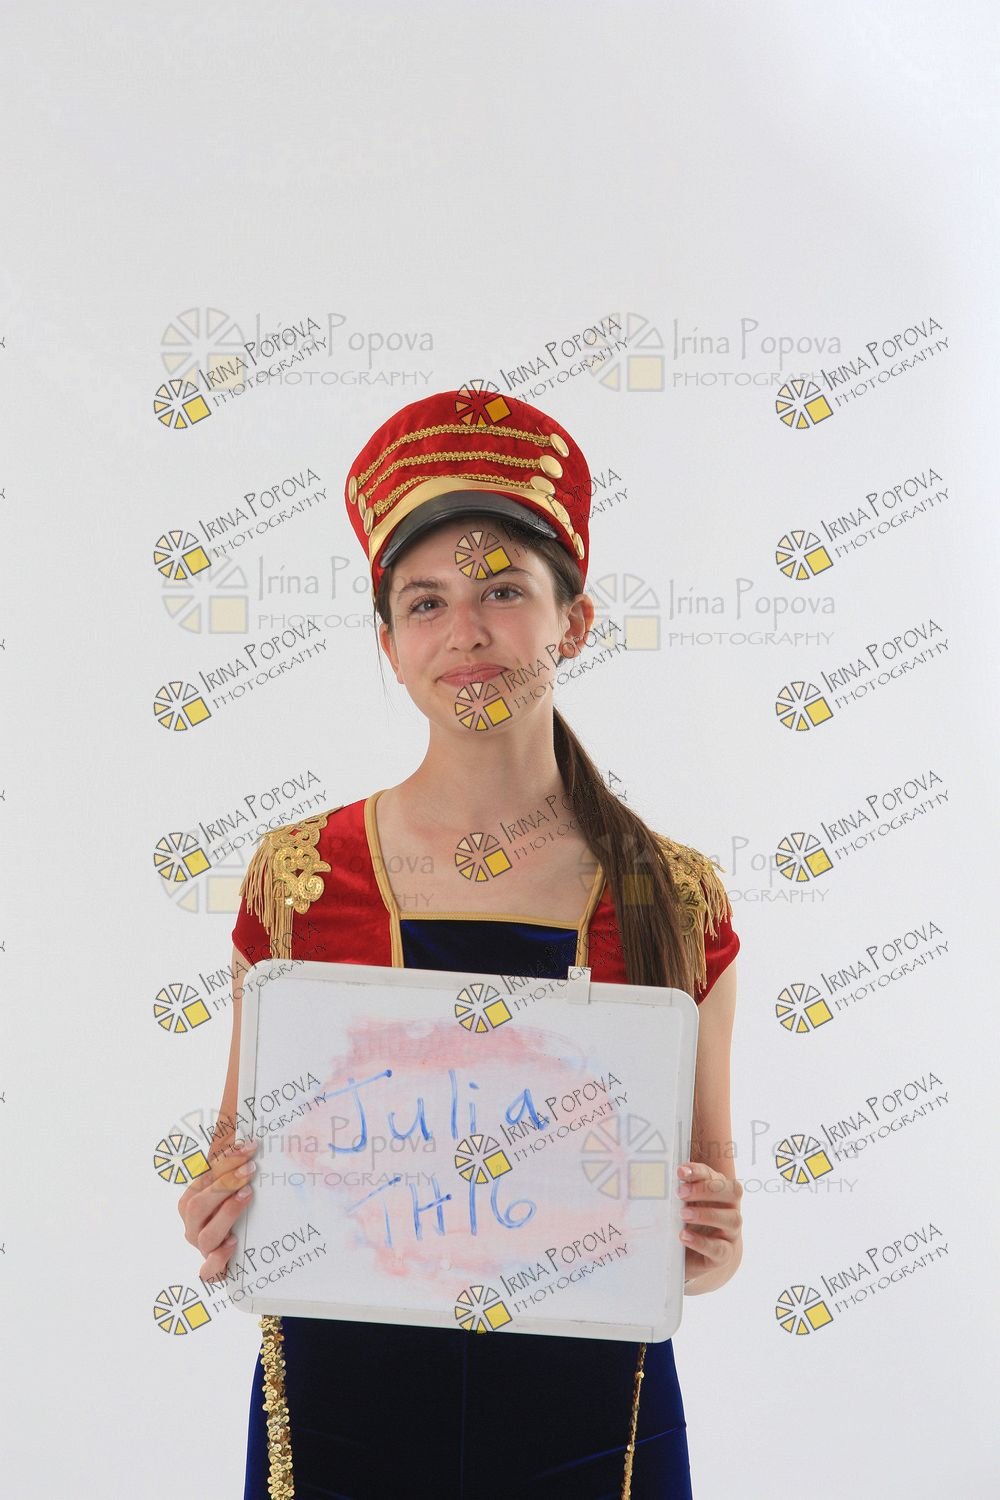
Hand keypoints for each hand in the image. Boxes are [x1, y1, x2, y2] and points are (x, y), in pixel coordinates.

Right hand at [178, 1138, 258, 1283]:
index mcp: (192, 1201)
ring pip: (205, 1234)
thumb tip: (247, 1134)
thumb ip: (235, 1167)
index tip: (249, 1147)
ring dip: (227, 1212)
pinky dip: (218, 1258)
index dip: (226, 1161)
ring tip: (248, 1195)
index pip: (205, 1177)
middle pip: (198, 1204)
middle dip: (224, 1184)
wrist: (238, 1256)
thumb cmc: (235, 1214)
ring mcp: (201, 1248)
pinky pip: (208, 1270)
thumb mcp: (234, 1189)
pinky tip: (233, 1243)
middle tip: (250, 1169)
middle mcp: (192, 1225)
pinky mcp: (212, 1271)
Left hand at [676, 1161, 742, 1289]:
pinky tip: (685, 1236)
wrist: (698, 1257)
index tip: (680, 1172)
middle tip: (681, 1193)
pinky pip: (719, 1248)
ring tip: (683, 1215)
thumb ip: (677, 1192)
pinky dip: (701, 1242)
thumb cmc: (690, 1223)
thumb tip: (654, 1180)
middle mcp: (730, 1209)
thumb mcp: (683, 1205)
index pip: (715, 1176)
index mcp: (720, 1192)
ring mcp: (730, 1233)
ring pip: (732, 1219)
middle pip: (733, 1192)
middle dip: (706, 1189)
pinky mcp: (724, 1255)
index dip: (699, 1171)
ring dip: (706, 1214)